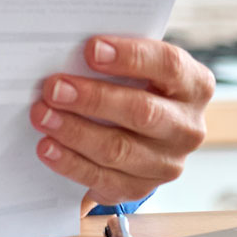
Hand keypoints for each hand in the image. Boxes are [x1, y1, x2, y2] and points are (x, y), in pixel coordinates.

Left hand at [30, 37, 211, 205]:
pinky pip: (104, 178)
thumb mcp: (137, 69)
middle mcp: (187, 127)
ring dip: (75, 132)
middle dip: (93, 99)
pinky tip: (48, 147)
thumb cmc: (134, 87)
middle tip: (54, 88)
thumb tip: (68, 51)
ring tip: (42, 116)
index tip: (90, 49)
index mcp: (194, 85)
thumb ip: (114, 59)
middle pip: (143, 112)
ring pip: (119, 149)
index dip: (130, 57)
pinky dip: (71, 162)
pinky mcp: (141, 187)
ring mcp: (168, 162)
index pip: (169, 66)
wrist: (141, 134)